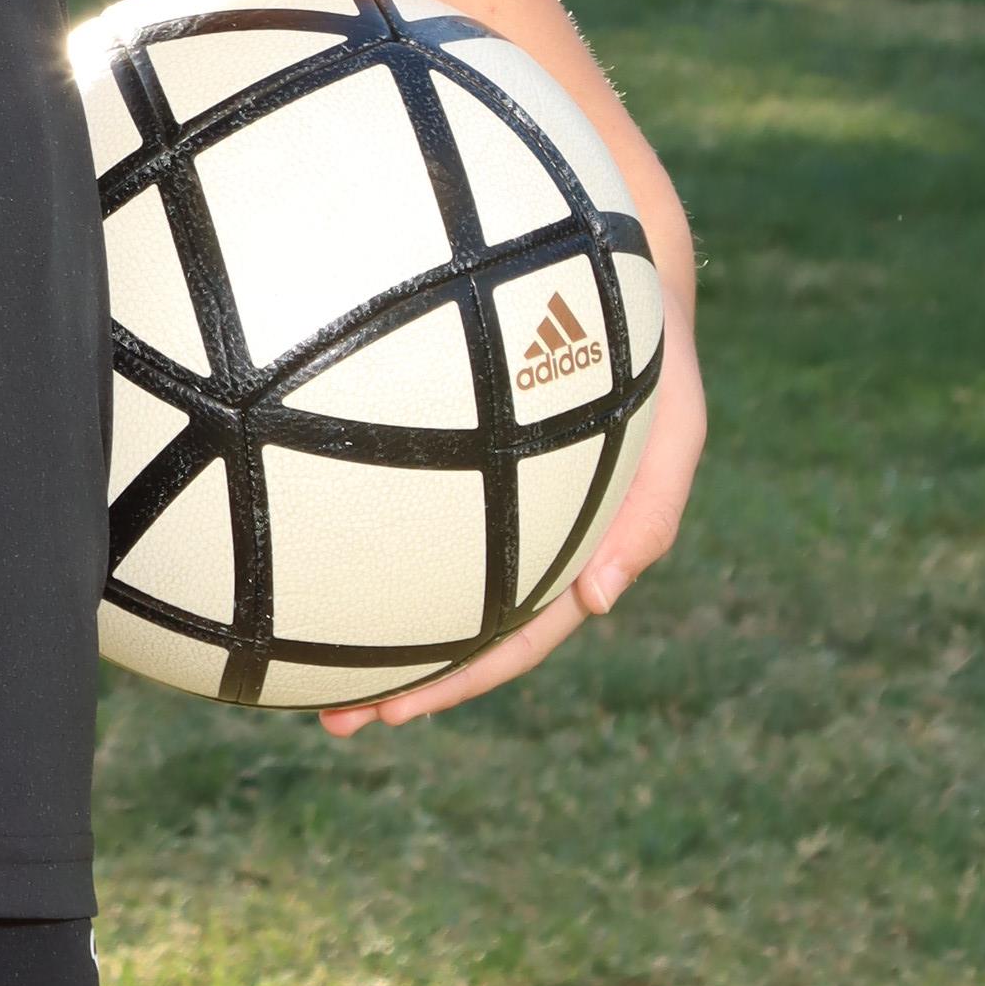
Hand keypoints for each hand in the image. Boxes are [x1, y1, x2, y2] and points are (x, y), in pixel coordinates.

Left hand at [318, 275, 706, 734]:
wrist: (621, 262)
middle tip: (335, 723)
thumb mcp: (678, 425)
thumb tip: (599, 601)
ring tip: (306, 671)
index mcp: (571, 547)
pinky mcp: (455, 454)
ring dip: (375, 630)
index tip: (395, 713)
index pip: (513, 637)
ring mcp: (491, 501)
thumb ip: (654, 512)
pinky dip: (367, 542)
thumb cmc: (650, 350)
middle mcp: (525, 536)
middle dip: (402, 682)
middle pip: (459, 629)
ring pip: (427, 583)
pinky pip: (407, 508)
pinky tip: (309, 549)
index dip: (457, 680)